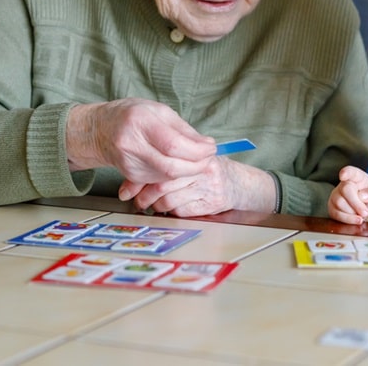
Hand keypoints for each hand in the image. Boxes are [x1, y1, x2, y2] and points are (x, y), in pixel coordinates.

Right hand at [64, 98, 215, 195]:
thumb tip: (206, 144)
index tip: (211, 147)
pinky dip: (176, 174)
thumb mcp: (159, 111)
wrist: (102, 129)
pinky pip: (160, 179)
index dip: (197, 150)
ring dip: (189, 171)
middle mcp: (131, 145)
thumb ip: (183, 129)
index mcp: (139, 122)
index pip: (173, 145)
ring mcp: (129, 163)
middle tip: (209, 158)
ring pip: (167, 176)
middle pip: (171, 166)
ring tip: (199, 159)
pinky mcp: (131, 175)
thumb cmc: (133, 115)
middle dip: (196, 166)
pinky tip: (183, 165)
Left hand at [131, 157, 276, 216]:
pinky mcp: (212, 203)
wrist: (238, 183)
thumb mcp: (189, 161)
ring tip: (153, 205)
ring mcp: (209, 186)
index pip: (161, 166)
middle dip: (145, 196)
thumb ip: (166, 165)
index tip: (129, 189)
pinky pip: (182, 211)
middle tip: (138, 201)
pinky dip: (171, 212)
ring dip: (157, 206)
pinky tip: (171, 209)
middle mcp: (202, 168)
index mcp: (194, 154)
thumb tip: (131, 182)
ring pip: (169, 200)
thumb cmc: (207, 172)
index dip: (141, 180)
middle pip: (163, 185)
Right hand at [328, 166, 367, 224]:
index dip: (346, 172)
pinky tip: (356, 220)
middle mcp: (345, 184)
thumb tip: (363, 195)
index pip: (351, 172)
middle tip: (366, 213)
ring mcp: (336, 195)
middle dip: (356, 203)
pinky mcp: (332, 207)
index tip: (343, 175)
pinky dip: (348, 219)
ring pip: (340, 202)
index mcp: (358, 178)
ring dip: (353, 212)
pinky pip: (336, 213)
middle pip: (345, 189)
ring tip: (361, 215)